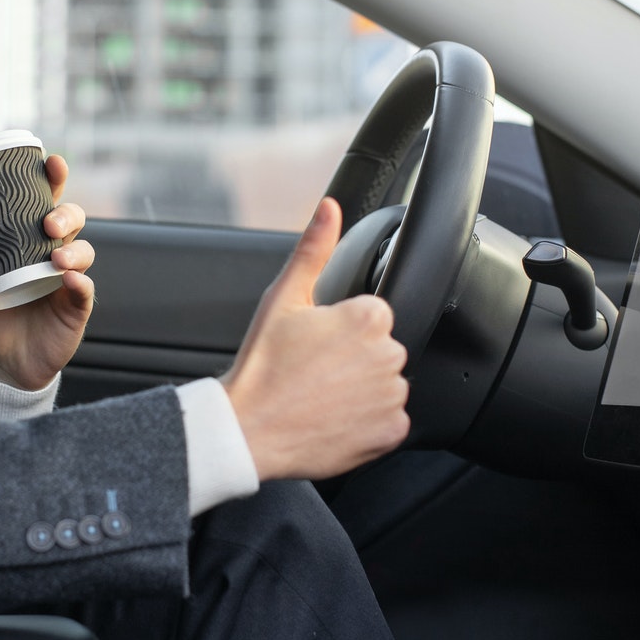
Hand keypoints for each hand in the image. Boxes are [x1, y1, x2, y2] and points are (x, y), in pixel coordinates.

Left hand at [0, 154, 93, 391]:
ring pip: (84, 251)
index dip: (52, 180)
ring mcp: (66, 280)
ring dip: (74, 248)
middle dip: (66, 213)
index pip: (44, 203)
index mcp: (26, 242)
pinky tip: (68, 279)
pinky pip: (86, 289)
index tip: (50, 162)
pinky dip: (80, 281)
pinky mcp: (75, 307)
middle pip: (72, 221)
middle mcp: (50, 255)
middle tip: (47, 222)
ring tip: (55, 256)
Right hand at [220, 198, 410, 479]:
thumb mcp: (283, 297)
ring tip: (322, 395)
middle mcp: (389, 355)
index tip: (317, 345)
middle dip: (355, 358)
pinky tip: (335, 417)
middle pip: (382, 349)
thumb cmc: (263, 366)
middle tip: (315, 371)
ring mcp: (391, 396)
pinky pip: (390, 421)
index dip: (343, 329)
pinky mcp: (389, 432)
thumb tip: (328, 208)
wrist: (248, 429)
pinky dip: (368, 422)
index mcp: (369, 317)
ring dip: (363, 390)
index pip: (373, 315)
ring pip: (387, 384)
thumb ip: (314, 248)